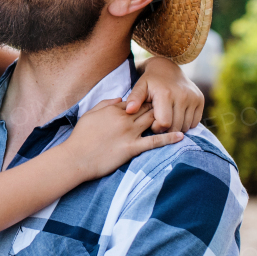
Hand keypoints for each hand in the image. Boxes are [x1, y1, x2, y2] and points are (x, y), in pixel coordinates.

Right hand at [62, 98, 182, 179]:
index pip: (135, 101)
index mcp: (114, 109)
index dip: (145, 100)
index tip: (155, 99)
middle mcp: (124, 118)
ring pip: (153, 120)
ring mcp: (129, 133)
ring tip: (179, 116)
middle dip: (159, 105)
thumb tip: (120, 98)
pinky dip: (168, 138)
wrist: (76, 158)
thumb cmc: (80, 137)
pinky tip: (180, 136)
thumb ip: (105, 104)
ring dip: (166, 117)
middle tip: (172, 103)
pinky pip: (154, 142)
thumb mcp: (89, 114)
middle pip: (147, 108)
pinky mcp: (132, 148)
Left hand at [130, 56, 204, 131]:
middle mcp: (182, 96)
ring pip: (186, 126)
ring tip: (167, 118)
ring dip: (176, 127)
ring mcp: (193, 98)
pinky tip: (177, 116)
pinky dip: (186, 123)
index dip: (156, 127)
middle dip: (166, 129)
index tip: (151, 122)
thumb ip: (134, 99)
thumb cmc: (150, 81)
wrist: (167, 69)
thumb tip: (129, 110)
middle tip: (159, 122)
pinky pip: (195, 122)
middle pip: (176, 127)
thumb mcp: (140, 87)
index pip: (164, 123)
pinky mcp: (200, 100)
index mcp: (166, 94)